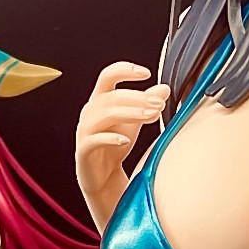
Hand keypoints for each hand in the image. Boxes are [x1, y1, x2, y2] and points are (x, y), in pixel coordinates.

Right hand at [75, 61, 168, 225]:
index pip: (108, 76)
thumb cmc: (116, 146)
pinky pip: (93, 140)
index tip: (146, 73)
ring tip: (152, 116)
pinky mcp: (83, 151)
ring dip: (130, 113)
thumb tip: (165, 88)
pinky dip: (110, 138)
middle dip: (138, 98)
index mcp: (100, 100)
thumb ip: (146, 104)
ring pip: (104, 115)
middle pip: (111, 96)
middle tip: (159, 103)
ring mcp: (85, 132)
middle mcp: (90, 112)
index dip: (124, 71)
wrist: (105, 178)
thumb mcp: (135, 122)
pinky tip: (126, 139)